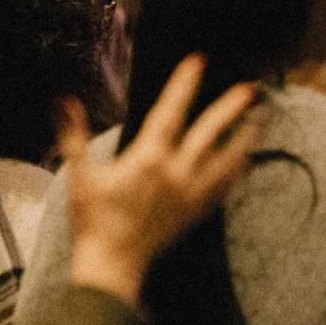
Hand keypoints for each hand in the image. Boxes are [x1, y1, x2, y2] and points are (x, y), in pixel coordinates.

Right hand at [62, 58, 265, 303]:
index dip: (184, 85)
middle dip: (231, 108)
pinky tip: (247, 162)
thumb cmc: (92, 219)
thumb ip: (72, 135)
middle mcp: (176, 173)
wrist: (113, 262)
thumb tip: (63, 100)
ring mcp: (191, 194)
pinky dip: (238, 171)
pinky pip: (224, 188)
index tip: (199, 61)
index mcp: (148, 158)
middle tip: (251, 87)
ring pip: (227, 160)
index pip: (170, 112)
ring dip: (246, 138)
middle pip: (210, 133)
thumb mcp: (79, 174)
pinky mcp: (196, 212)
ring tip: (262, 119)